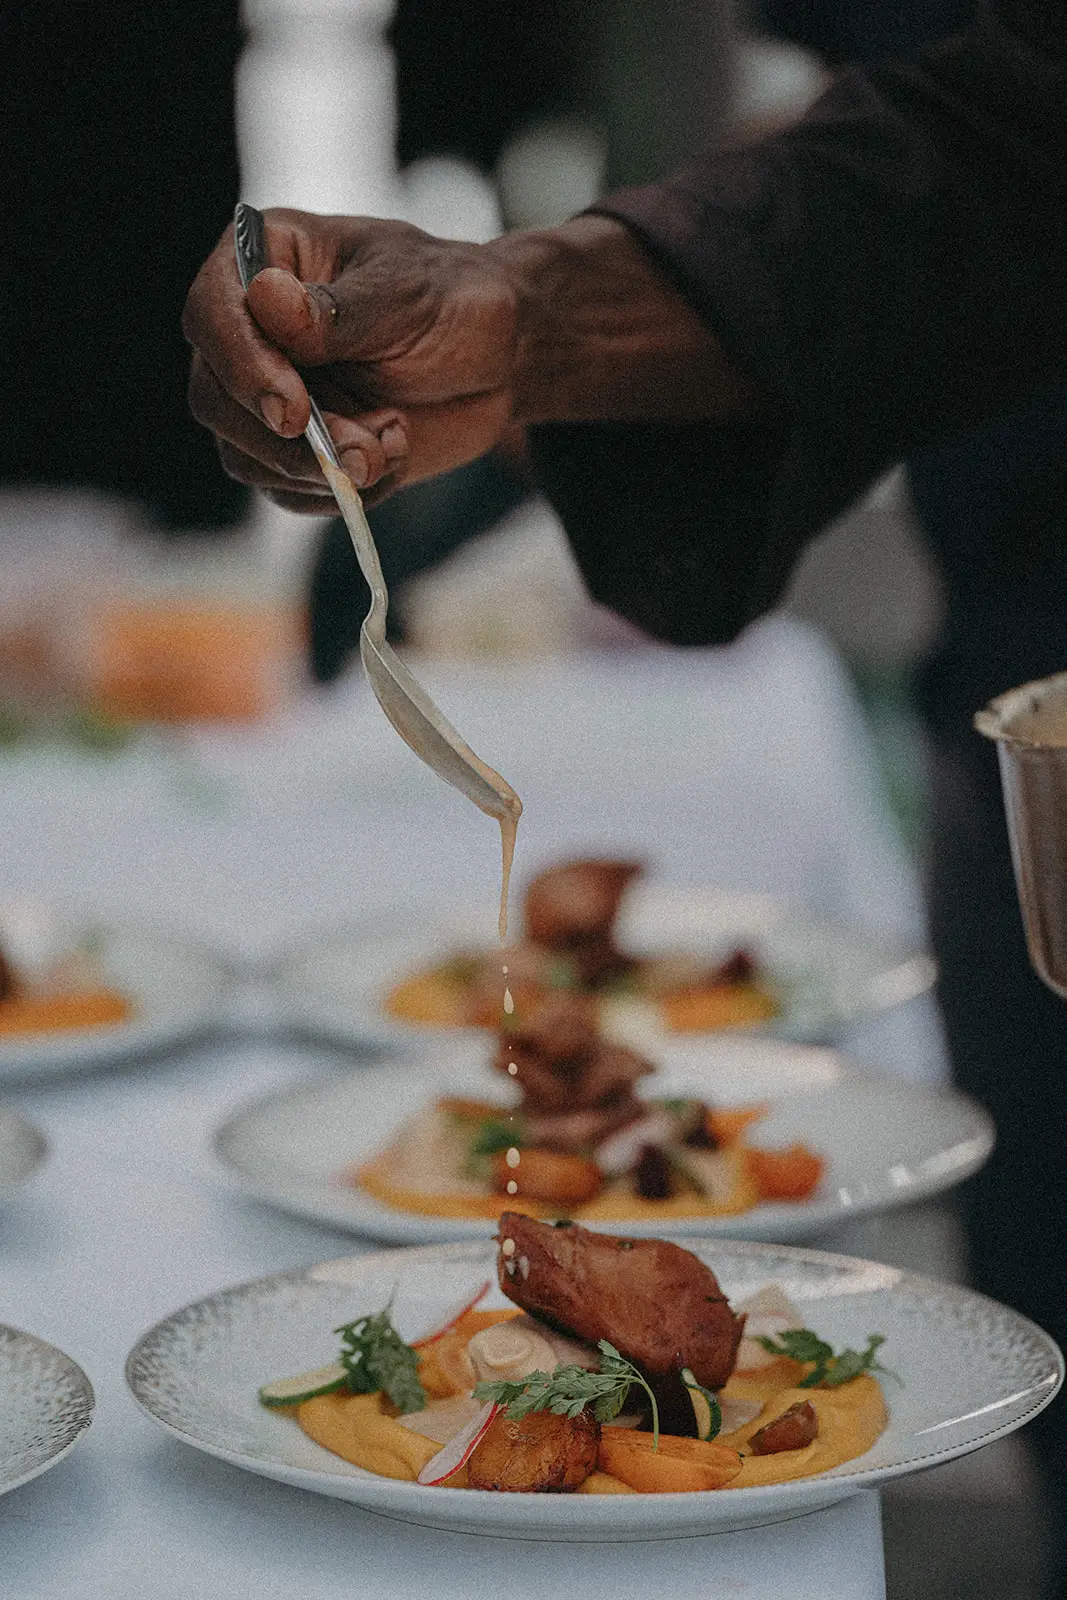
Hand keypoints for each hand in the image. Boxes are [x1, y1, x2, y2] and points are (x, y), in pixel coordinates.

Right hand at [183, 208, 519, 509]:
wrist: (497, 360)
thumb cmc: (452, 302)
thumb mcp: (406, 294)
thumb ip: (337, 310)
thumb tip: (265, 300)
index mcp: (262, 263)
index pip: (211, 315)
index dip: (241, 367)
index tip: (289, 409)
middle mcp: (250, 331)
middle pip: (215, 398)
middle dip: (287, 439)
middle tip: (362, 449)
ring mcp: (266, 395)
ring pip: (247, 456)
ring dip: (322, 468)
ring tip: (393, 441)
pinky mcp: (293, 450)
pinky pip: (288, 492)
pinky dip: (340, 490)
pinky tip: (392, 456)